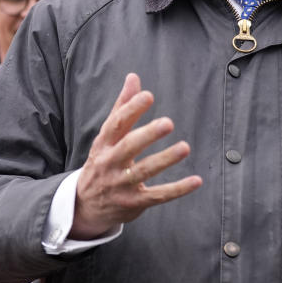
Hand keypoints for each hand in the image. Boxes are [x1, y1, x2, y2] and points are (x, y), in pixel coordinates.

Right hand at [70, 73, 202, 239]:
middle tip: (168, 123)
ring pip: (144, 171)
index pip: (116, 124)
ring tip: (185, 147)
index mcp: (103, 144)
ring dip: (165, 159)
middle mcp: (110, 163)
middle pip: (128, 147)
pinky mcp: (133, 203)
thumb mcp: (106, 137)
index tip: (148, 96)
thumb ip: (122, 107)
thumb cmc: (102, 162)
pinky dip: (177, 189)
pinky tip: (196, 180)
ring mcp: (120, 185)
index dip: (131, 109)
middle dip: (148, 135)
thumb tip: (134, 77)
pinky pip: (157, 196)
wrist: (85, 206)